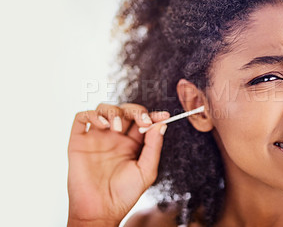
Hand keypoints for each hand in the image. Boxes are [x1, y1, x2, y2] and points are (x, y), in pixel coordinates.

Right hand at [67, 103, 168, 225]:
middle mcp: (114, 138)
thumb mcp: (146, 171)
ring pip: (104, 109)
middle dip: (136, 111)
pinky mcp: (79, 141)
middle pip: (125, 111)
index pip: (142, 121)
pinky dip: (92, 114)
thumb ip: (153, 147)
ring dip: (114, 112)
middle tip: (142, 121)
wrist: (100, 210)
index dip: (153, 115)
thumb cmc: (124, 194)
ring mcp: (97, 138)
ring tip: (117, 128)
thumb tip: (161, 125)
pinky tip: (102, 125)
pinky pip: (82, 117)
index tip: (164, 116)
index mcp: (132, 144)